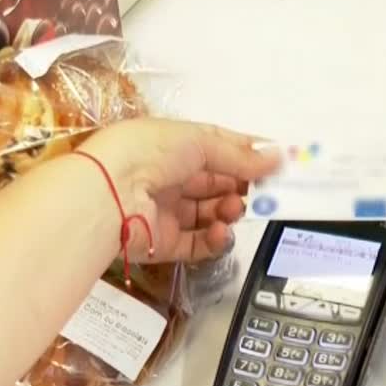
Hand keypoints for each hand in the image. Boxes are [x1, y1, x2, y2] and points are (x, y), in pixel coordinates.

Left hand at [75, 118, 280, 262]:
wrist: (108, 194)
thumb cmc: (148, 152)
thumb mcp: (198, 141)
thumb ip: (239, 155)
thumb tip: (277, 157)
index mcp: (174, 145)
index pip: (218, 147)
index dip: (248, 154)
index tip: (277, 161)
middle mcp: (170, 176)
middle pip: (217, 183)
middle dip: (243, 186)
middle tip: (266, 191)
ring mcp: (167, 211)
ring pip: (211, 214)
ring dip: (229, 211)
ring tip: (234, 209)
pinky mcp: (165, 242)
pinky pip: (198, 243)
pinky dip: (215, 239)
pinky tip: (222, 230)